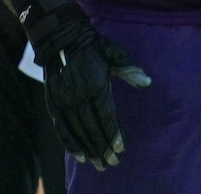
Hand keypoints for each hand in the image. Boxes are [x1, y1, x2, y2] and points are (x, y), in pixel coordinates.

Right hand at [13, 0, 150, 169]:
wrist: (60, 36)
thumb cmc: (92, 45)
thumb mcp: (114, 53)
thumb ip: (130, 69)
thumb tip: (148, 82)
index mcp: (94, 84)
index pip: (105, 116)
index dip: (113, 134)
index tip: (121, 149)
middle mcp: (76, 95)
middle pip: (91, 128)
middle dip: (102, 148)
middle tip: (113, 163)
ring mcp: (62, 100)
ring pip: (76, 131)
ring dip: (87, 149)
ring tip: (98, 164)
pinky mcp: (52, 102)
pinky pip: (60, 127)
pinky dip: (69, 143)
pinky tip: (79, 154)